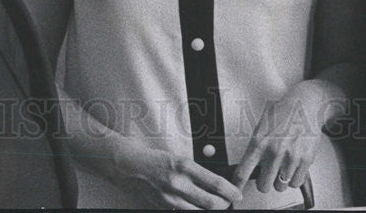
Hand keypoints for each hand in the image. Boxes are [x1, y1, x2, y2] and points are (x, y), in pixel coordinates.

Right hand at [111, 143, 242, 209]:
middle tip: (228, 202)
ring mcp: (170, 198)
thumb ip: (196, 170)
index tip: (237, 194)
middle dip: (223, 205)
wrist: (128, 165)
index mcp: (184, 165)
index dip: (231, 191)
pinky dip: (192, 211)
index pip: (216, 183)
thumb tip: (214, 182)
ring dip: (209, 210)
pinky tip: (195, 207)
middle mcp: (178, 183)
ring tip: (213, 206)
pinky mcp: (163, 207)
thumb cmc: (153, 158)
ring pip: (198, 212)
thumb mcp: (178, 157)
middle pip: (211, 203)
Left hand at [231, 80, 331, 194]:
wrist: (304, 103)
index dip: (237, 186)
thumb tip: (247, 168)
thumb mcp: (261, 127)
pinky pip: (296, 182)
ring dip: (281, 180)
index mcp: (258, 142)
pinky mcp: (305, 159)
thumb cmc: (282, 113)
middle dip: (265, 182)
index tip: (236, 192)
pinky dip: (294, 178)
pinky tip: (293, 165)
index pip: (242, 172)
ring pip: (281, 186)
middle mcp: (273, 151)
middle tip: (268, 174)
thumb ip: (255, 148)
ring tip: (283, 166)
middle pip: (263, 186)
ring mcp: (290, 156)